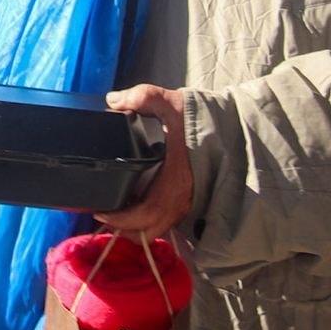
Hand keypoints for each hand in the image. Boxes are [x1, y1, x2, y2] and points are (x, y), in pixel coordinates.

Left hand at [98, 84, 195, 235]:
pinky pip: (166, 221)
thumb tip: (114, 100)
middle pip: (149, 232)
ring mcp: (186, 202)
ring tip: (119, 211)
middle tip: (104, 215)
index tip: (100, 212)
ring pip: (158, 230)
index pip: (145, 215)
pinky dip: (149, 220)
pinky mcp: (188, 201)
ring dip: (137, 227)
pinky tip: (137, 202)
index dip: (120, 220)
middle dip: (124, 229)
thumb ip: (143, 97)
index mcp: (174, 181)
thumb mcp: (171, 102)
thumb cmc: (199, 118)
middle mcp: (181, 199)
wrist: (230, 126)